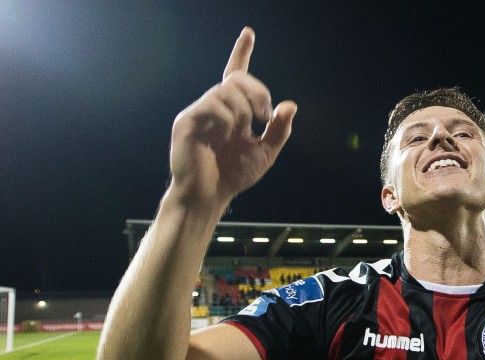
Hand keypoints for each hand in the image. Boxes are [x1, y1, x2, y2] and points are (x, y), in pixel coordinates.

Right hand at [168, 27, 296, 210]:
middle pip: (238, 79)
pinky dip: (228, 119)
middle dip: (258, 92)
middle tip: (266, 116)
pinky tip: (227, 134)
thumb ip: (279, 130)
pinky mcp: (187, 121)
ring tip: (243, 131)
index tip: (249, 33)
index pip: (236, 74)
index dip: (242, 53)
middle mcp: (215, 106)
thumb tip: (290, 105)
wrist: (210, 195)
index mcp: (232, 111)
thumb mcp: (266, 152)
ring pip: (227, 91)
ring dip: (245, 110)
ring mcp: (199, 112)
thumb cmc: (234, 174)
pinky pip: (213, 105)